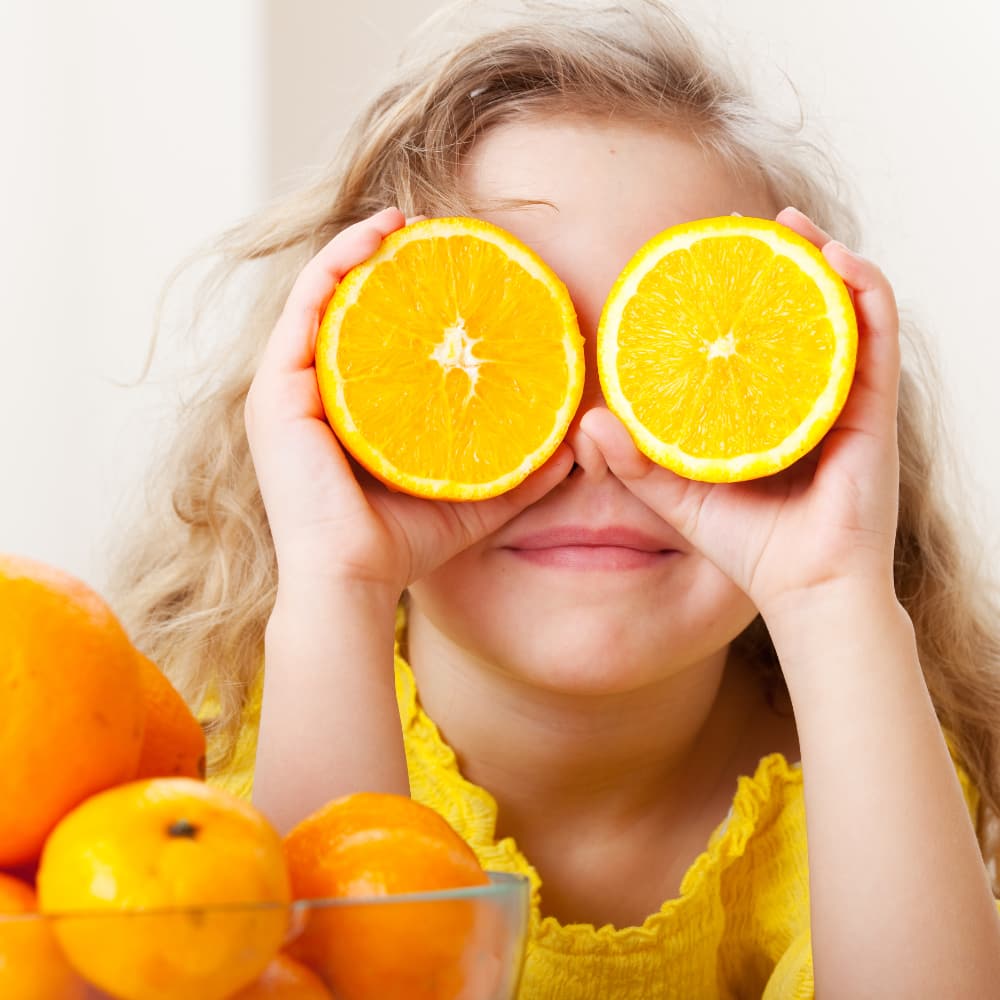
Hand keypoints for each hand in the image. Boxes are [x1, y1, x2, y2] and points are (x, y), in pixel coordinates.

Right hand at [244, 208, 572, 601]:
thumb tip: (575, 450)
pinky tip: (373, 239)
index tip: (449, 265)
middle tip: (429, 231)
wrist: (353, 581)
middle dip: (380, 261)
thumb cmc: (402, 544)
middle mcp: (313, 391)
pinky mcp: (276, 391)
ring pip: (320, 296)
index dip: (403, 293)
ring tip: (402, 221)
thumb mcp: (473, 497)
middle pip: (344, 307)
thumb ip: (519, 474)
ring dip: (356, 248)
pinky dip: (335, 267)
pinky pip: (304, 310)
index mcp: (348, 411)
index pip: (371, 335)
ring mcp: (289, 389)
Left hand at [580, 207, 901, 620]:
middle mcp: (810, 396)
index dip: (737, 296)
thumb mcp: (677, 497)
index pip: (756, 339)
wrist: (805, 590)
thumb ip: (634, 463)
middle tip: (749, 230)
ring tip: (792, 228)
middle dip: (781, 263)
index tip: (706, 259)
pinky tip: (838, 263)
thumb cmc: (747, 547)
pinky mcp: (875, 411)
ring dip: (824, 260)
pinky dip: (866, 293)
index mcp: (768, 411)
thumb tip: (588, 422)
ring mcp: (845, 400)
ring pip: (844, 310)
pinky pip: (878, 338)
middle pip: (800, 312)